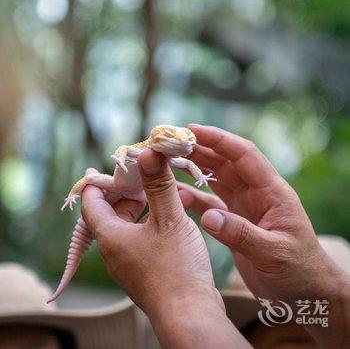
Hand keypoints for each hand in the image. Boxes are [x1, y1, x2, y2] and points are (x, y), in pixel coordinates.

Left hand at [81, 150, 249, 348]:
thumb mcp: (169, 219)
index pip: (91, 201)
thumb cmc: (176, 267)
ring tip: (157, 193)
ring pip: (126, 225)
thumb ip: (159, 185)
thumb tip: (148, 151)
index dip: (99, 180)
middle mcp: (113, 251)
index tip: (115, 165)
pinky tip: (166, 219)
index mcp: (110, 237)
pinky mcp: (143, 270)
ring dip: (139, 207)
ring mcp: (128, 262)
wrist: (190, 315)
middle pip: (109, 212)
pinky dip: (147, 223)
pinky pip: (138, 239)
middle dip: (124, 191)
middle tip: (143, 176)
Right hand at [181, 124, 349, 347]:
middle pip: (226, 163)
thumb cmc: (299, 272)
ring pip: (217, 180)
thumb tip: (208, 217)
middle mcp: (257, 194)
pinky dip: (195, 197)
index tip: (193, 130)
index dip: (219, 140)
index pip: (244, 155)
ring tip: (171, 162)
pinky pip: (212, 202)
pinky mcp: (235, 221)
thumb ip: (241, 234)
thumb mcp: (274, 254)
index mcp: (273, 192)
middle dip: (201, 150)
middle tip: (173, 143)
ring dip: (195, 169)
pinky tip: (179, 195)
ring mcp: (245, 207)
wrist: (305, 292)